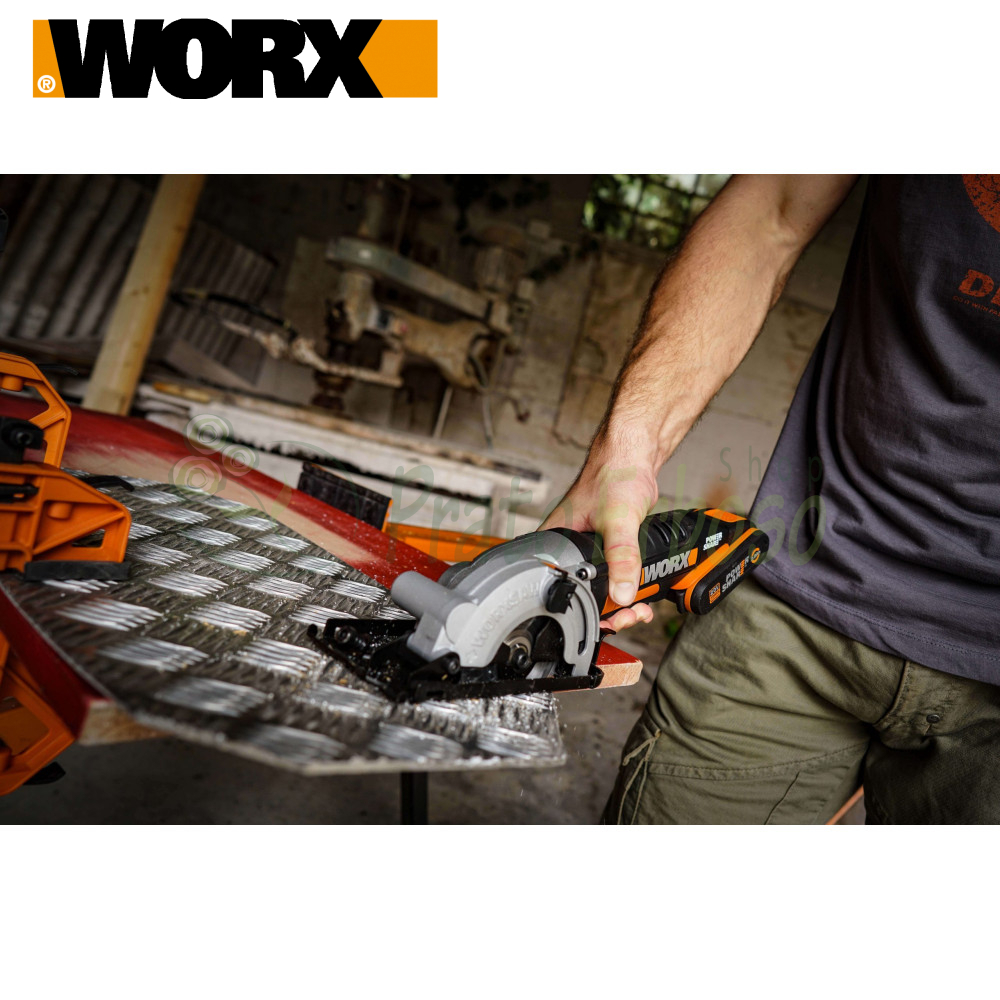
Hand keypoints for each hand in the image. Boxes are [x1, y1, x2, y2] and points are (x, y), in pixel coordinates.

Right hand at [540, 432, 659, 631]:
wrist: (634, 456)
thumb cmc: (613, 474)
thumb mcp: (618, 520)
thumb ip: (621, 556)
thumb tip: (622, 592)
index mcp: (555, 544)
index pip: (556, 588)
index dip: (578, 611)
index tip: (603, 620)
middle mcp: (568, 550)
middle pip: (581, 595)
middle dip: (607, 613)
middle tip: (627, 617)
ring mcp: (588, 550)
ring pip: (599, 589)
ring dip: (620, 605)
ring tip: (638, 610)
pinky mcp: (607, 548)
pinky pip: (614, 578)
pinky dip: (628, 590)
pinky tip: (640, 596)